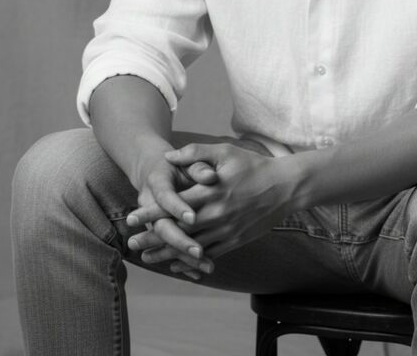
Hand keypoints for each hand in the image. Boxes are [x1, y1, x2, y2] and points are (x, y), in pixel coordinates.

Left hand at [127, 142, 294, 264]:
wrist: (285, 188)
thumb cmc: (253, 166)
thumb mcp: (225, 152)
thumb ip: (195, 153)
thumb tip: (169, 156)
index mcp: (212, 192)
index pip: (175, 205)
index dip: (152, 213)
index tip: (132, 218)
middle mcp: (217, 214)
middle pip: (178, 230)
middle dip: (153, 237)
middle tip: (131, 244)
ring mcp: (226, 230)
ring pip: (191, 246)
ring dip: (167, 253)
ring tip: (147, 258)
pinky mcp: (235, 240)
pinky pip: (208, 254)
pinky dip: (190, 261)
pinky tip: (176, 264)